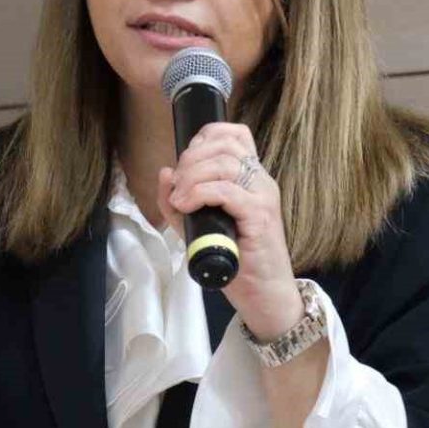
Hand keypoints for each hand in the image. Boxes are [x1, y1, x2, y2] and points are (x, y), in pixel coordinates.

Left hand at [155, 122, 304, 340]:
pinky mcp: (260, 215)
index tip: (185, 161)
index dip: (205, 137)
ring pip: (224, 164)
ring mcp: (263, 196)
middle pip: (225, 145)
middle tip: (177, 186)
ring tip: (180, 199)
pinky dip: (200, 193)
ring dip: (192, 177)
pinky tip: (187, 206)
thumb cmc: (236, 260)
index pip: (235, 134)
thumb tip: (164, 173)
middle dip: (191, 159)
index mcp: (251, 177)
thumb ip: (178, 202)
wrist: (264, 293)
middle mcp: (261, 180)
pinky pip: (227, 190)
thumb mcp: (197, 226)